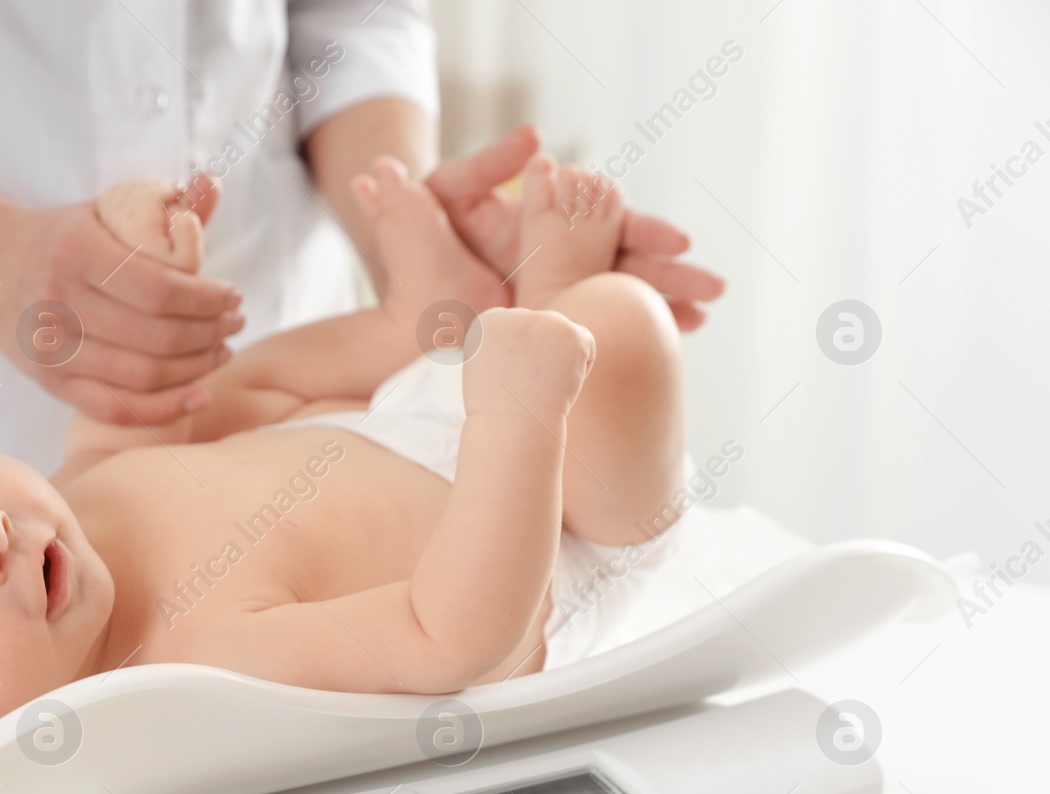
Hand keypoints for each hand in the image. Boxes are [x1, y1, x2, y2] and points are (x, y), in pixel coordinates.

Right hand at [0, 196, 244, 424]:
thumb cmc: (60, 236)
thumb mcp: (104, 210)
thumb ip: (162, 204)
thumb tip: (213, 185)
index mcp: (75, 251)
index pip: (159, 288)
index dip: (207, 300)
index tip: (233, 296)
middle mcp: (58, 303)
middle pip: (157, 336)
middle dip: (210, 333)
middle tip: (235, 323)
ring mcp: (51, 350)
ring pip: (143, 377)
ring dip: (197, 368)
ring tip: (221, 350)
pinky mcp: (50, 383)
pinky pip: (117, 409)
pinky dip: (165, 409)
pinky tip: (200, 394)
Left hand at [425, 125, 725, 329]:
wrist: (396, 276)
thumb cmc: (420, 225)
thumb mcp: (446, 192)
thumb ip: (485, 166)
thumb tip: (534, 136)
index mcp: (549, 217)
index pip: (606, 220)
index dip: (642, 230)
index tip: (678, 241)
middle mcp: (560, 251)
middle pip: (624, 258)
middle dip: (670, 273)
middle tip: (713, 288)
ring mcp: (556, 286)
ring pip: (619, 295)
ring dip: (664, 305)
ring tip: (702, 319)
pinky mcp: (548, 319)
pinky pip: (597, 325)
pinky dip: (633, 333)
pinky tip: (672, 341)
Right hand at [466, 307, 595, 424]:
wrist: (512, 425)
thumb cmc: (499, 410)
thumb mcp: (487, 369)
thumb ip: (507, 345)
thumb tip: (534, 340)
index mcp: (488, 321)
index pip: (518, 329)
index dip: (519, 358)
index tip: (510, 381)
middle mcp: (514, 313)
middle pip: (543, 328)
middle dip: (542, 357)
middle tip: (528, 387)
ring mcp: (542, 320)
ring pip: (565, 336)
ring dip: (561, 362)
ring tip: (542, 386)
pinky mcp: (570, 332)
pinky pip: (587, 345)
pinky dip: (581, 369)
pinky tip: (560, 384)